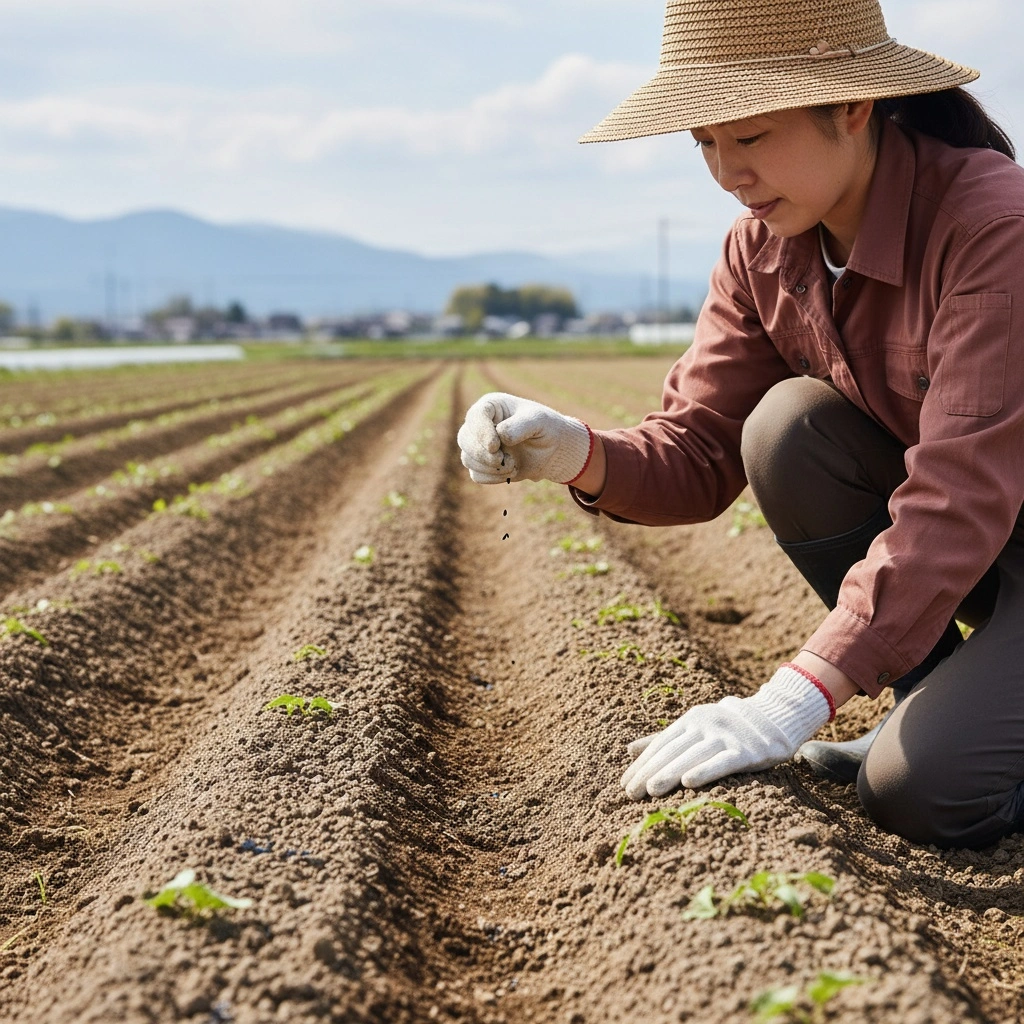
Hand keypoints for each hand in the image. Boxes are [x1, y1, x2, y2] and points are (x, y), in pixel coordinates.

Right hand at [457, 392, 592, 484]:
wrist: (551, 450)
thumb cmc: (545, 428)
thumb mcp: (539, 421)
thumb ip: (520, 426)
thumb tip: (500, 436)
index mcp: (491, 406)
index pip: (475, 416)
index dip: (481, 432)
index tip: (495, 446)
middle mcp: (480, 424)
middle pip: (464, 439)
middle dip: (483, 454)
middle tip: (504, 460)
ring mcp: (479, 445)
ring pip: (467, 458)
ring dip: (490, 467)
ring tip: (513, 465)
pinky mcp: (483, 464)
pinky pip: (476, 474)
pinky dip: (492, 477)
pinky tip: (510, 472)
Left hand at [621, 664, 833, 799]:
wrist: (773, 719)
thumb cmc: (726, 729)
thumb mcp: (694, 728)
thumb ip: (663, 740)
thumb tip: (629, 750)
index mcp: (690, 719)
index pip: (660, 744)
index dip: (641, 764)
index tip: (624, 784)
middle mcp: (705, 724)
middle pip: (672, 751)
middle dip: (649, 772)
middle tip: (631, 793)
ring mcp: (725, 736)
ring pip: (692, 756)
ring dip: (669, 773)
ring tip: (650, 791)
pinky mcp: (746, 750)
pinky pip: (722, 762)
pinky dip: (705, 771)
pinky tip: (688, 783)